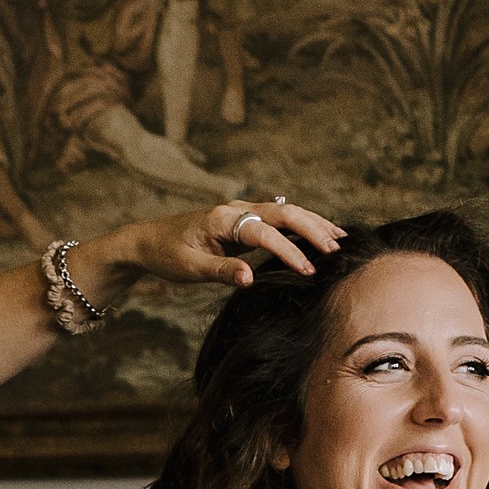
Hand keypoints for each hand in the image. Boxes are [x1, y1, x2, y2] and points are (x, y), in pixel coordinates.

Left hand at [101, 198, 343, 289]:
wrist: (147, 241)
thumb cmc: (166, 255)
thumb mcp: (189, 268)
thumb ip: (220, 272)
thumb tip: (250, 279)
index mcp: (223, 219)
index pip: (264, 233)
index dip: (289, 252)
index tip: (308, 271)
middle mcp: (236, 209)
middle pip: (285, 213)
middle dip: (313, 230)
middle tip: (337, 251)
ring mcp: (241, 212)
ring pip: (286, 212)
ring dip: (313, 224)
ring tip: (341, 240)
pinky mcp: (243, 220)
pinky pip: (278, 220)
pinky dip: (301, 226)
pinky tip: (319, 234)